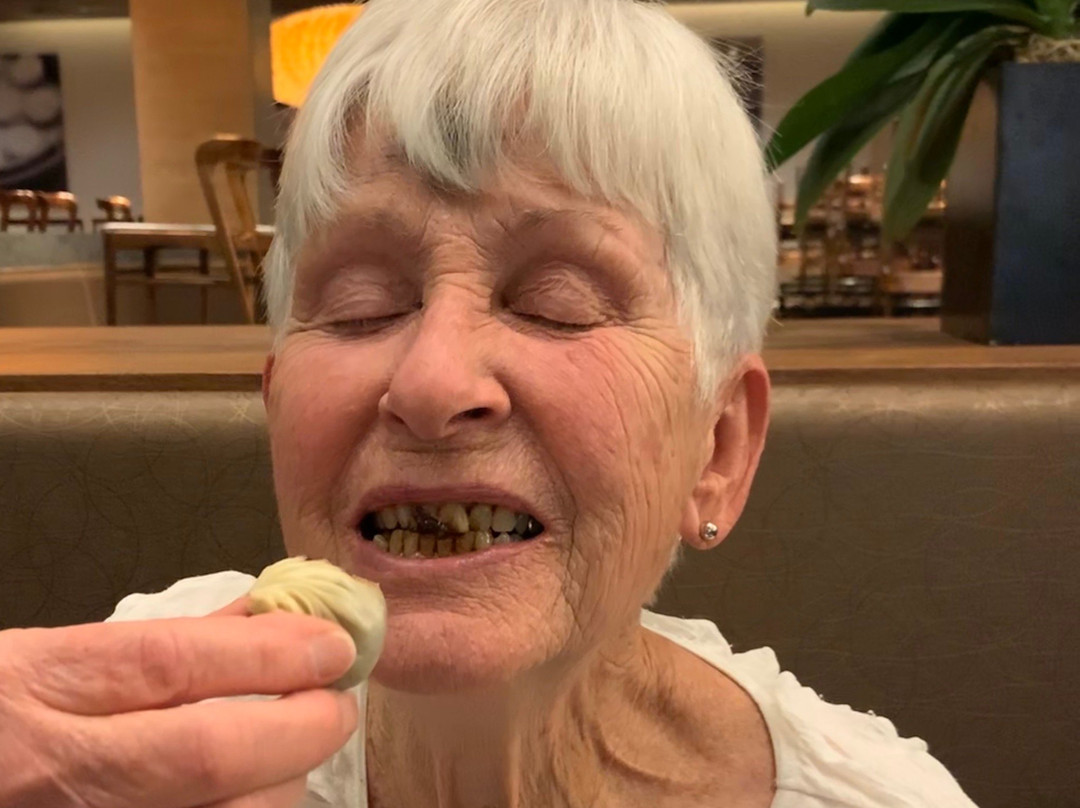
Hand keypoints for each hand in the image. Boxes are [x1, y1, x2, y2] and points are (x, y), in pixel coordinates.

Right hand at [0, 606, 357, 807]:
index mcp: (38, 686)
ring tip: (291, 754)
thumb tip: (274, 616)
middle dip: (297, 728)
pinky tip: (255, 790)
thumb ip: (164, 640)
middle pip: (206, 756)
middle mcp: (53, 771)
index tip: (334, 645)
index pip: (169, 665)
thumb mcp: (54, 659)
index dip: (264, 654)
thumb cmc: (6, 715)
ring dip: (278, 784)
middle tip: (337, 706)